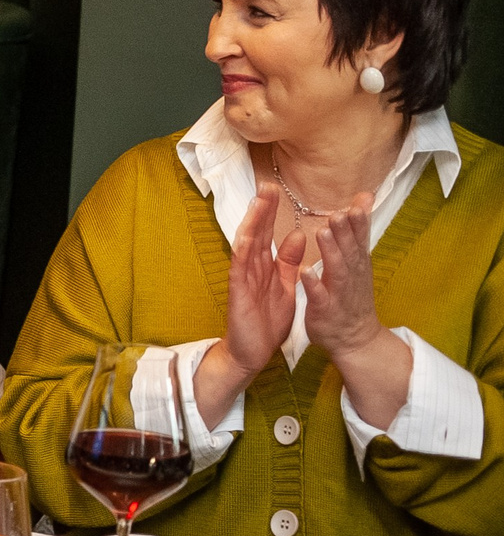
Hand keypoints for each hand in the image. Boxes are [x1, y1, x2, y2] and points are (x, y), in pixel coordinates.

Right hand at [209, 185, 303, 399]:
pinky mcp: (238, 293)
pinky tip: (246, 237)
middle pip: (255, 232)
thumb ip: (289, 261)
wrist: (252, 352)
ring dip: (252, 223)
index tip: (276, 188)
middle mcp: (251, 267)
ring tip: (258, 201)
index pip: (266, 232)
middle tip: (267, 184)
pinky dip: (242, 252)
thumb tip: (296, 234)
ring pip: (246, 244)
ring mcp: (242, 278)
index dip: (271, 211)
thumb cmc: (267, 321)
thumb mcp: (286, 285)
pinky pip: (239, 269)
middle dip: (261, 208)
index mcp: (264, 265)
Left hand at [302, 192, 385, 359]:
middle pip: (349, 250)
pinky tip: (306, 272)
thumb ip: (357, 230)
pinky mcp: (324, 309)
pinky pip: (319, 296)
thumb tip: (365, 198)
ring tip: (322, 232)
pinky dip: (314, 284)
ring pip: (336, 270)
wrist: (355, 338)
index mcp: (356, 262)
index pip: (359, 238)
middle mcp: (351, 275)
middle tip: (338, 213)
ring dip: (331, 251)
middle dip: (345, 231)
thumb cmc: (352, 294)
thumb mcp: (358, 260)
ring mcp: (338, 293)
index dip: (359, 221)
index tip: (357, 203)